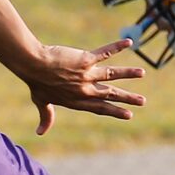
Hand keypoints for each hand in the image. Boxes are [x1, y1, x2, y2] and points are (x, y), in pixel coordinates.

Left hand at [21, 38, 146, 134]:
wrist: (32, 64)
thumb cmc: (36, 82)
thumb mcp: (41, 101)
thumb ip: (46, 116)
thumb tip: (40, 132)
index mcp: (76, 100)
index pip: (100, 107)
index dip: (115, 111)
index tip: (129, 115)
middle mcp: (85, 89)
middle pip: (111, 94)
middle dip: (128, 98)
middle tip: (142, 101)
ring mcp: (86, 75)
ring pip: (112, 74)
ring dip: (128, 73)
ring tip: (142, 73)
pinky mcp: (85, 59)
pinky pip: (105, 53)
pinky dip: (117, 47)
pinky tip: (129, 42)